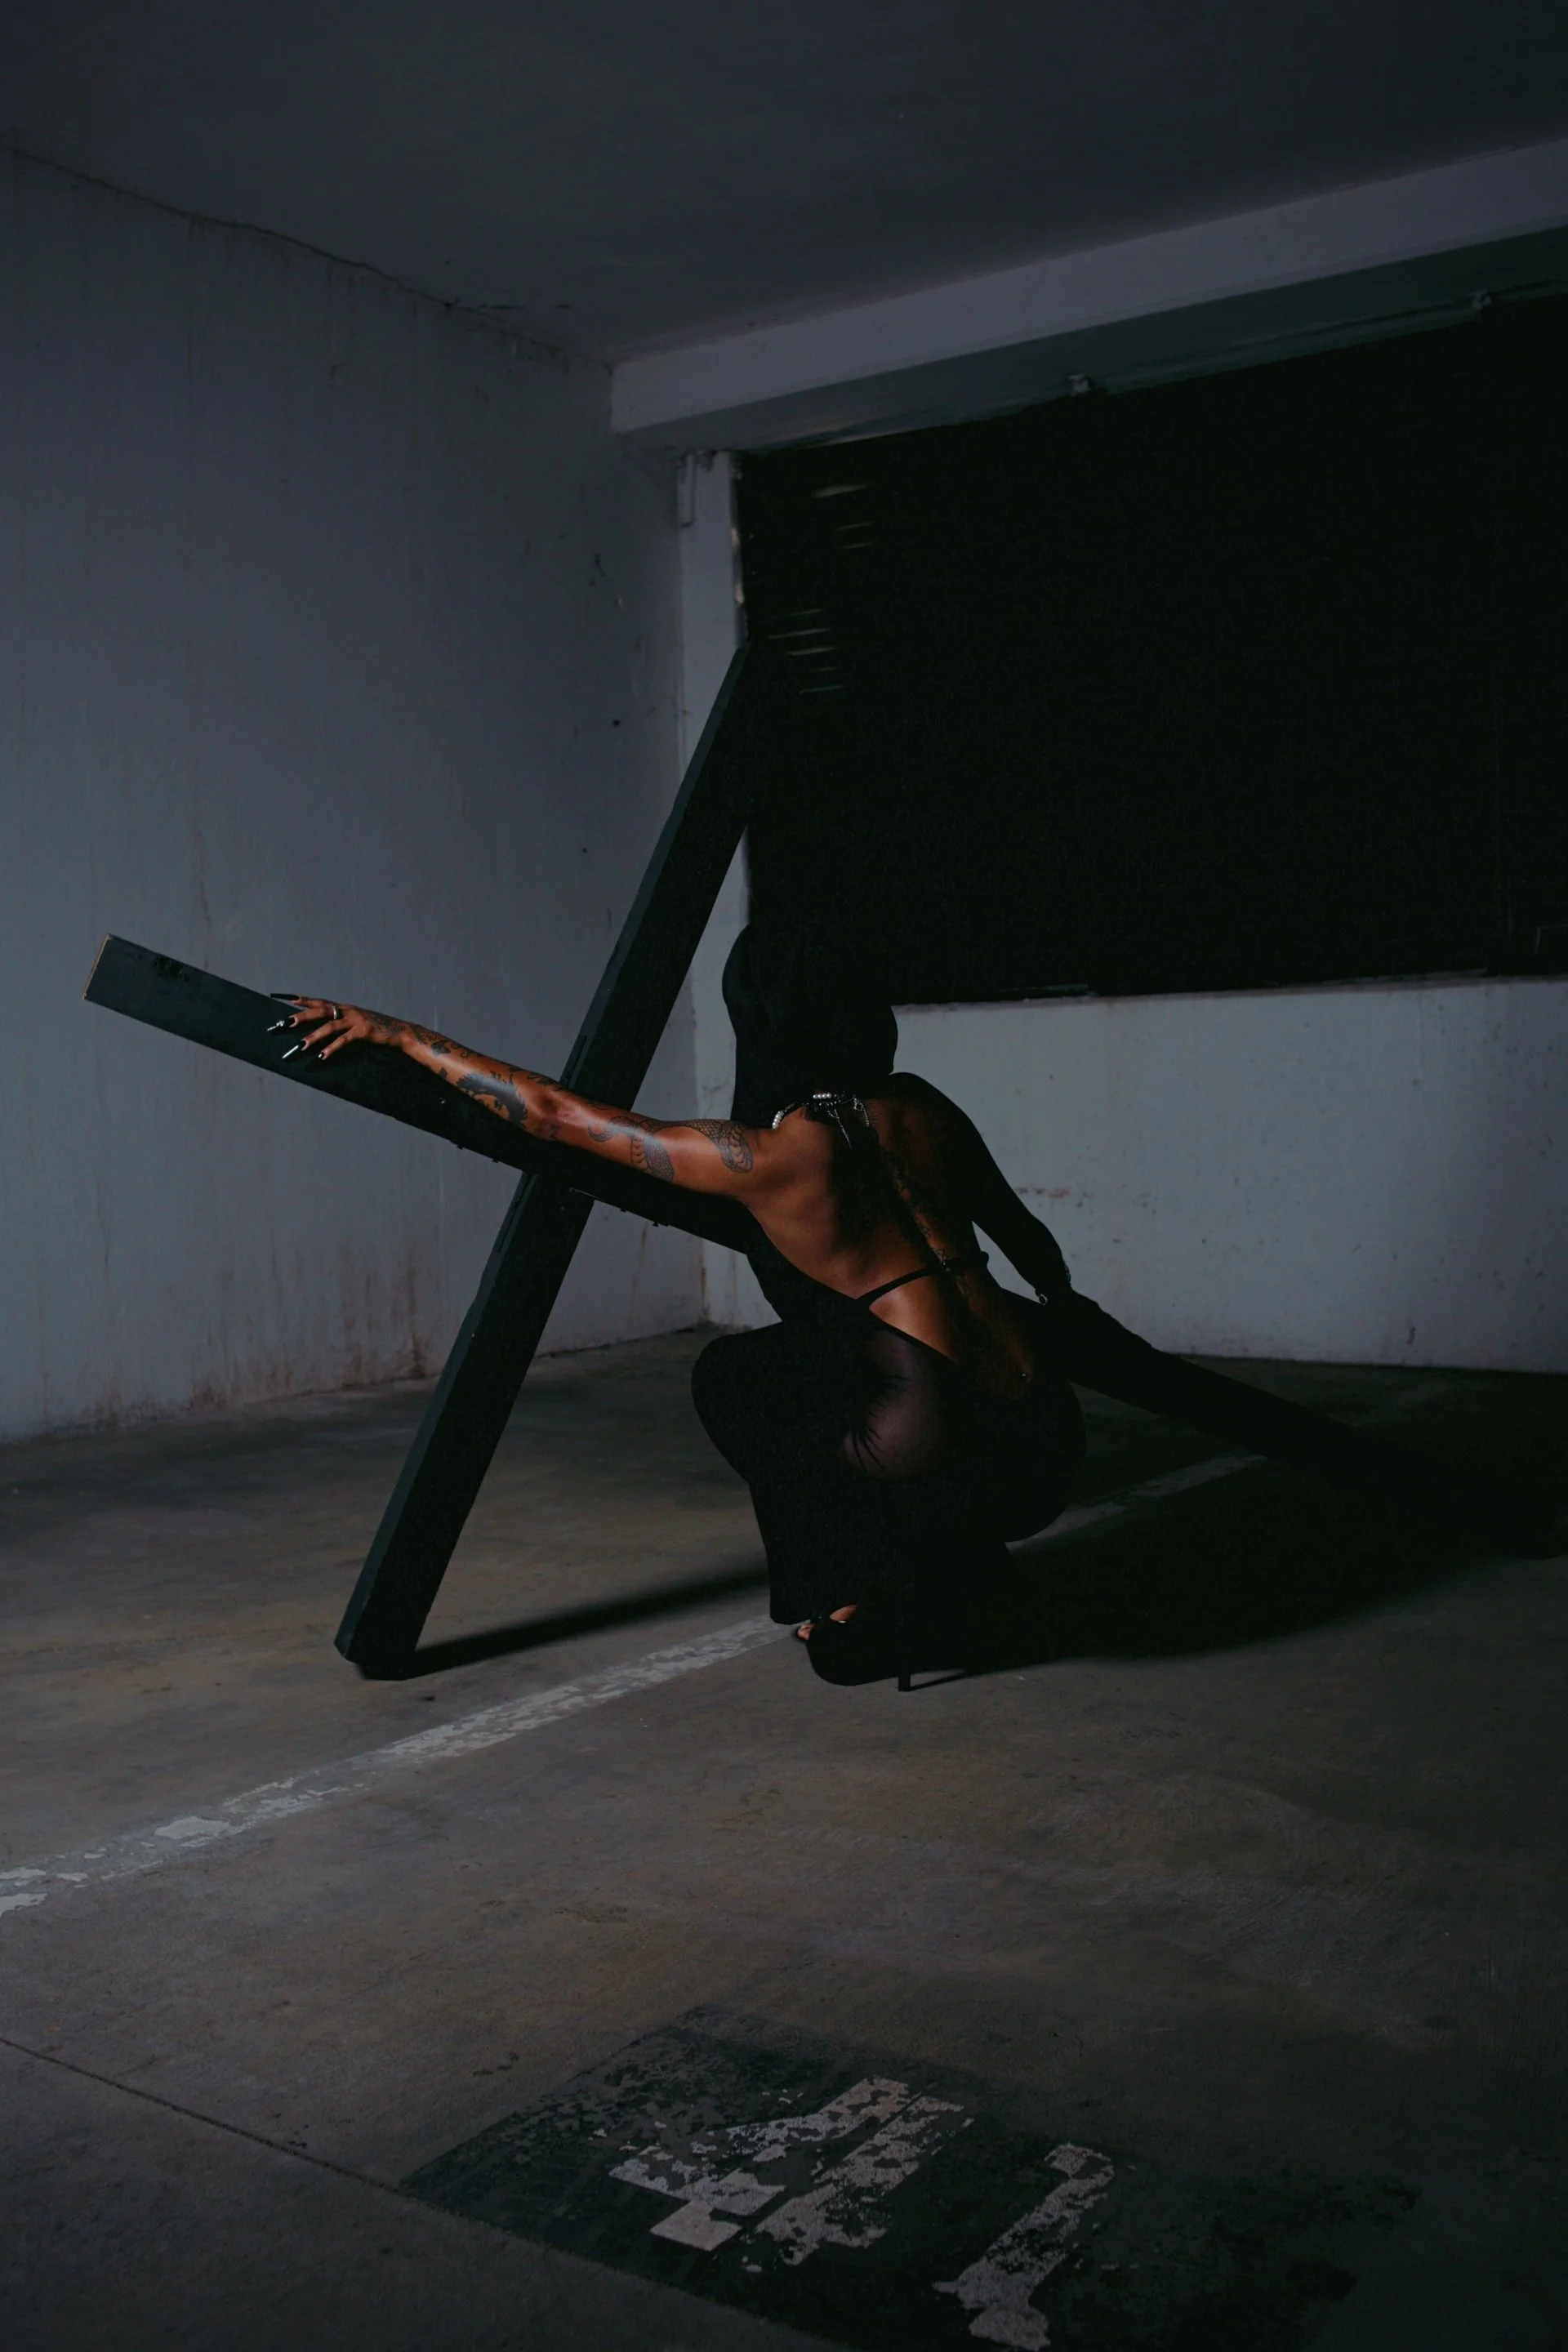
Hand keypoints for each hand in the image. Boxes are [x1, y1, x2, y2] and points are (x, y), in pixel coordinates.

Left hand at [269, 997, 402, 1063]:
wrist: (398, 1032)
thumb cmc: (375, 1028)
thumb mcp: (357, 1021)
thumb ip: (342, 1022)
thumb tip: (324, 1027)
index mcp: (345, 1008)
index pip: (320, 1002)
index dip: (304, 1000)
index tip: (287, 999)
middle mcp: (348, 1010)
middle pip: (320, 1011)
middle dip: (302, 1017)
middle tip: (285, 1023)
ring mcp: (355, 1020)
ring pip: (329, 1027)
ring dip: (313, 1037)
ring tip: (300, 1046)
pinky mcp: (363, 1031)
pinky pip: (343, 1040)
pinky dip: (331, 1049)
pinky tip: (322, 1057)